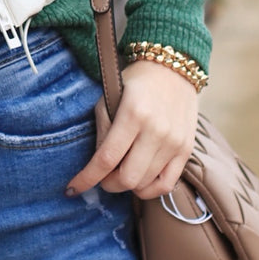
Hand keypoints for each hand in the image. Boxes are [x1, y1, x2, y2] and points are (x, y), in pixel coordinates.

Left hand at [65, 60, 198, 200]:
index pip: (107, 158)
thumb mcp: (109, 98)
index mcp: (133, 114)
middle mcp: (156, 131)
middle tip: (102, 176)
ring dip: (126, 185)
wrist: (171, 69)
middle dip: (108, 184)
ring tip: (120, 173)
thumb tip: (98, 166)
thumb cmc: (133, 83)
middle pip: (127, 178)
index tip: (72, 189)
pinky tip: (139, 180)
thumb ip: (103, 131)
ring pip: (145, 184)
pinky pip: (167, 185)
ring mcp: (174, 142)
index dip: (87, 178)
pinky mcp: (186, 150)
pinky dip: (149, 189)